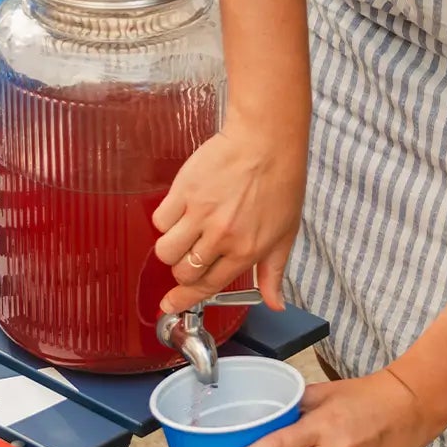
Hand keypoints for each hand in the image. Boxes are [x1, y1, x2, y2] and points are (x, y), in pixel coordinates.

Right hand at [152, 123, 304, 313]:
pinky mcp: (184, 191)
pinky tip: (181, 210)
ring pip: (165, 250)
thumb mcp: (285, 235)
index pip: (207, 286)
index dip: (184, 298)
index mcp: (245, 250)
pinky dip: (166, 220)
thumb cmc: (280, 183)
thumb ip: (273, 273)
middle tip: (189, 257)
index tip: (170, 305)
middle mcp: (220, 237)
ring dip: (171, 249)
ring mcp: (200, 213)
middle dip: (182, 271)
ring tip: (184, 234)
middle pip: (182, 271)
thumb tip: (274, 303)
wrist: (266, 141)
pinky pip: (161, 220)